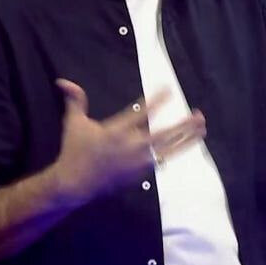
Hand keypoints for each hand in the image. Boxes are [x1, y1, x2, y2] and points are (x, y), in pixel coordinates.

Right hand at [48, 78, 205, 207]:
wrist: (74, 184)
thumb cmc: (74, 151)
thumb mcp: (73, 123)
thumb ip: (75, 100)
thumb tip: (63, 81)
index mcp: (116, 131)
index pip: (142, 113)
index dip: (157, 100)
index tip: (169, 89)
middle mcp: (131, 146)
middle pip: (165, 134)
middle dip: (183, 124)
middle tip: (200, 115)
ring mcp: (137, 163)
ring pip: (168, 149)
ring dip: (186, 140)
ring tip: (202, 130)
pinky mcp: (139, 174)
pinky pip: (160, 162)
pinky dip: (173, 154)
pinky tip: (183, 148)